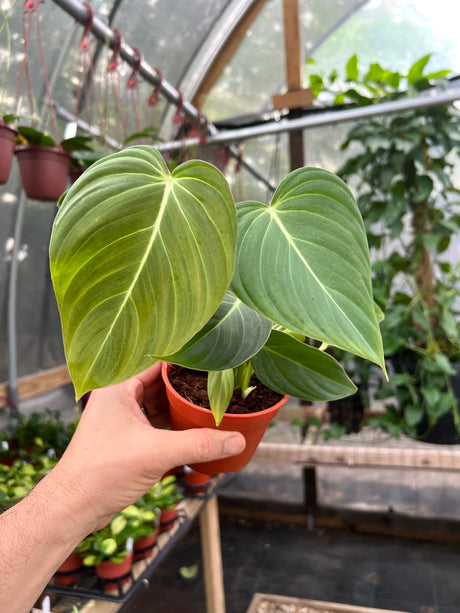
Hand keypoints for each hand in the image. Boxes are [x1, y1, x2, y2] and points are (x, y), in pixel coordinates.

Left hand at [51, 363, 245, 530]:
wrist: (73, 508)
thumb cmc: (101, 472)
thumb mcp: (157, 453)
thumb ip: (199, 444)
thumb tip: (236, 440)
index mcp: (118, 388)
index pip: (158, 365)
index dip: (185, 364)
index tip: (212, 363)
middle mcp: (119, 399)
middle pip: (161, 386)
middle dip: (187, 389)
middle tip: (218, 386)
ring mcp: (122, 420)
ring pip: (159, 407)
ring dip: (181, 410)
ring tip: (211, 406)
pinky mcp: (126, 440)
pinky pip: (156, 426)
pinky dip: (174, 428)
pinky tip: (194, 431)